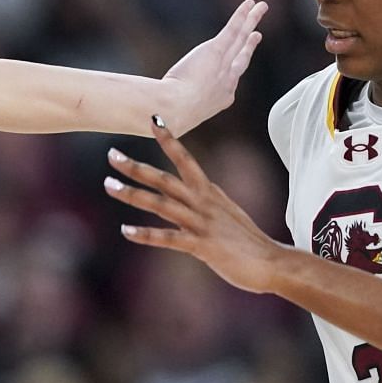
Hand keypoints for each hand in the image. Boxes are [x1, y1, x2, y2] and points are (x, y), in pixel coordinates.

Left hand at [106, 120, 287, 292]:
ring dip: (133, 193)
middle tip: (111, 154)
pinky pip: (168, 237)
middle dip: (136, 167)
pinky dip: (146, 234)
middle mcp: (204, 202)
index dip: (169, 140)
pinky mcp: (202, 245)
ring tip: (109, 185)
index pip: (185, 160)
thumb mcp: (224, 214)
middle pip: (164, 179)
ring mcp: (202, 223)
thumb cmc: (248, 242)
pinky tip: (125, 231)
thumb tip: (190, 200)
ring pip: (161, 203)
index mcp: (209, 192)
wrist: (273, 263)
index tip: (153, 120)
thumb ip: (205, 205)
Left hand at [157, 0, 266, 134]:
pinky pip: (233, 29)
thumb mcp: (178, 111)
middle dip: (250, 44)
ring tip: (262, 8)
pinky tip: (249, 4)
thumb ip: (175, 107)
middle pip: (242, 56)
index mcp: (220, 98)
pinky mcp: (216, 50)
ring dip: (252, 21)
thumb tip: (155, 114)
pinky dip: (242, 16)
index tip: (242, 57)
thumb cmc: (171, 114)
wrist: (174, 110)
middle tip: (257, 34)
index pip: (231, 77)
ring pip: (241, 38)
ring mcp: (224, 64)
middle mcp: (228, 80)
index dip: (238, 65)